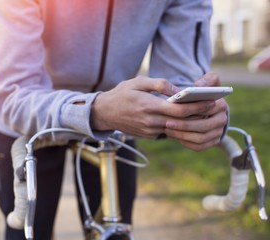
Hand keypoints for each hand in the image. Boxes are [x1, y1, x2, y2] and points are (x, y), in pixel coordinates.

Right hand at [90, 76, 217, 138]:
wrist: (104, 113)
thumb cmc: (122, 94)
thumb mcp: (138, 82)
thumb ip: (160, 84)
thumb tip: (178, 90)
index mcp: (149, 106)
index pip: (180, 110)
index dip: (198, 107)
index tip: (211, 101)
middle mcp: (151, 121)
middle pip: (181, 121)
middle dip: (199, 115)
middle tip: (213, 107)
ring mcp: (149, 131)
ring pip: (176, 128)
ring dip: (190, 121)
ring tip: (203, 112)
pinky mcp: (148, 135)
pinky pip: (167, 131)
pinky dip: (177, 125)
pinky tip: (185, 119)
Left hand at [165, 72, 228, 150]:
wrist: (203, 109)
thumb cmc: (201, 94)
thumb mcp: (207, 82)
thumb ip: (206, 80)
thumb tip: (199, 85)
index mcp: (221, 105)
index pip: (206, 109)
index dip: (190, 111)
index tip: (175, 110)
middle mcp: (223, 120)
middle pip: (204, 126)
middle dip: (184, 125)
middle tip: (167, 123)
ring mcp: (218, 133)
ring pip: (201, 138)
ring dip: (182, 135)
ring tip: (167, 130)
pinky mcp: (212, 142)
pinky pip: (199, 147)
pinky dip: (186, 143)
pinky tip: (174, 136)